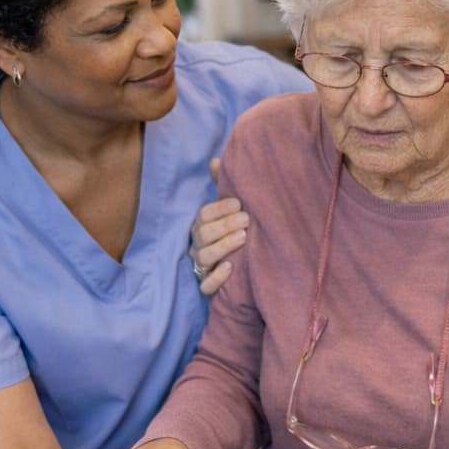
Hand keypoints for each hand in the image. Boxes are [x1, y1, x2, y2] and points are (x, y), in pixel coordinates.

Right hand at [189, 158, 248, 295]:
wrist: (249, 268)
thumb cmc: (238, 232)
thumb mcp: (233, 209)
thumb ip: (224, 186)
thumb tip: (215, 160)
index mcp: (203, 226)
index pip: (203, 215)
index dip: (219, 209)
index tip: (239, 204)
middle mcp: (199, 246)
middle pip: (202, 235)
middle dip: (224, 226)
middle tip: (247, 220)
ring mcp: (203, 267)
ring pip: (204, 258)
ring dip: (223, 247)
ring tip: (244, 237)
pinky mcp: (209, 287)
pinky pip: (206, 286)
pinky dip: (217, 278)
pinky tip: (231, 267)